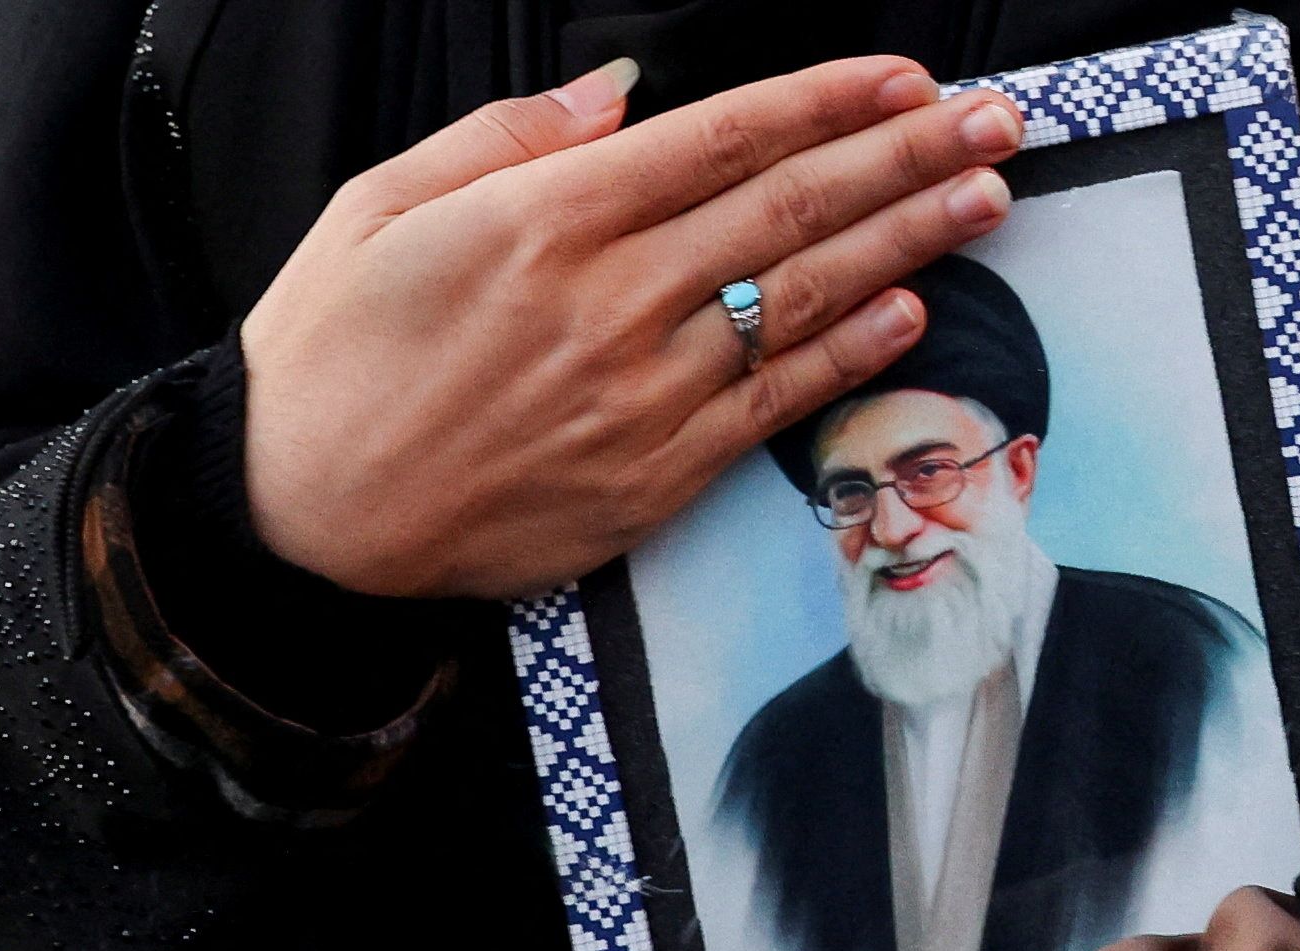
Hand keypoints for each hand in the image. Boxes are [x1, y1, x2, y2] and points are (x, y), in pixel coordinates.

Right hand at [240, 56, 1023, 597]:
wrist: (301, 523)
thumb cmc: (330, 360)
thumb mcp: (379, 209)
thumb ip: (506, 141)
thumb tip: (620, 95)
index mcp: (543, 220)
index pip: (724, 137)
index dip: (829, 100)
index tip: (906, 79)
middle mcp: (609, 301)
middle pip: (792, 207)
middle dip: (909, 154)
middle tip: (998, 123)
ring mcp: (641, 395)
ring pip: (804, 299)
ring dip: (909, 243)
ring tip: (988, 198)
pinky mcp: (654, 477)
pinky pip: (775, 405)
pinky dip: (848, 355)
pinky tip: (912, 312)